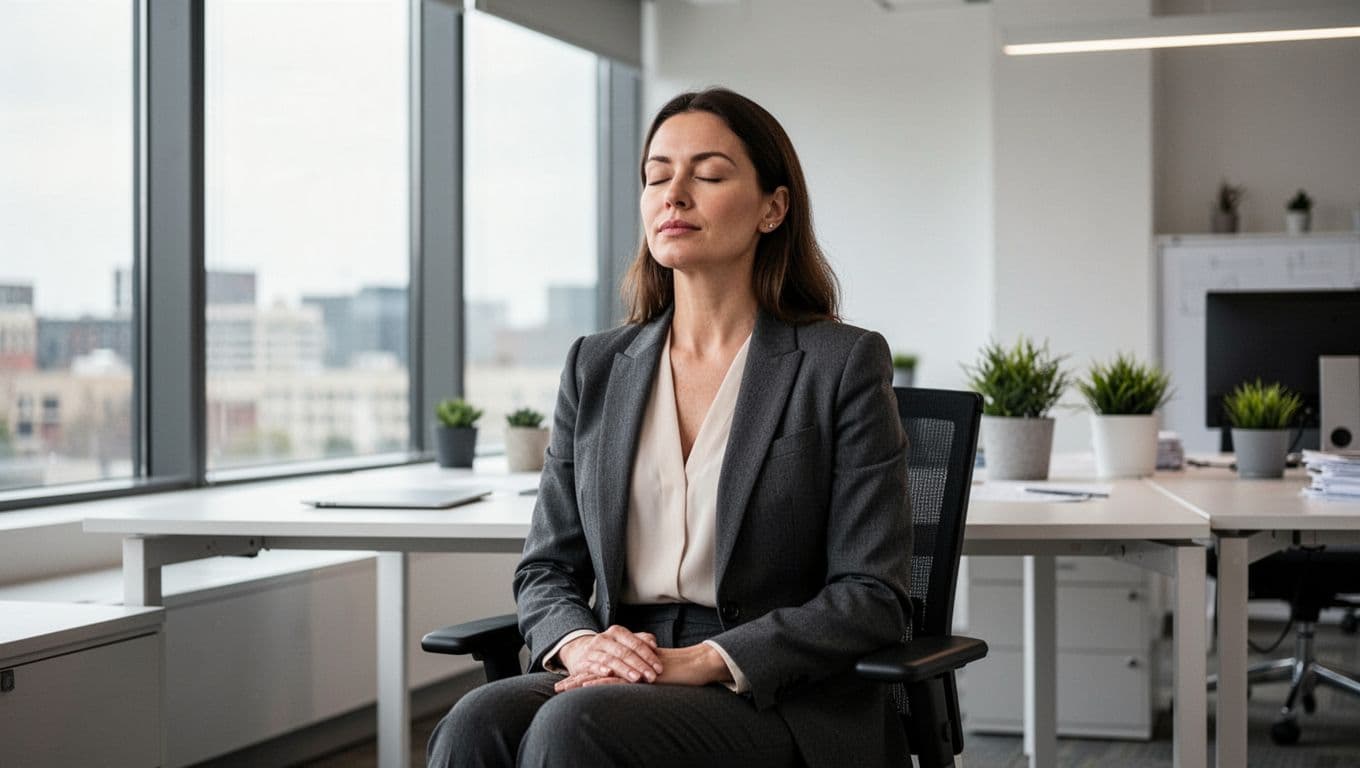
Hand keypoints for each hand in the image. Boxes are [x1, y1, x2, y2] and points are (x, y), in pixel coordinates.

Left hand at [553, 643, 732, 691]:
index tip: (566, 684)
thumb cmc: (676, 673)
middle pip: (596, 670)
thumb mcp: (652, 677)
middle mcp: (627, 663)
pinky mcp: (639, 673)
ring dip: (581, 682)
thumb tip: (630, 684)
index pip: (602, 669)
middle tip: (557, 686)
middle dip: (575, 678)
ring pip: (602, 673)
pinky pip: (617, 679)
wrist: (693, 665)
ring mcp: (632, 667)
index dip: (583, 675)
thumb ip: (639, 677)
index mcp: (627, 664)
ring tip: (564, 688)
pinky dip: (600, 683)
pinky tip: (587, 686)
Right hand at [557, 625, 661, 683]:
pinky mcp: (583, 662)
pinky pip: (592, 665)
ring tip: (636, 678)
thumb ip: (641, 641)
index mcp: (617, 632)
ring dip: (624, 669)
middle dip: (639, 665)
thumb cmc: (610, 649)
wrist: (581, 651)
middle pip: (624, 652)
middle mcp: (604, 639)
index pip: (635, 643)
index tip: (659, 668)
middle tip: (651, 676)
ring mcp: (593, 650)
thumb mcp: (625, 642)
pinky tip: (609, 673)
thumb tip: (654, 645)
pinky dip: (600, 669)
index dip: (648, 656)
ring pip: (610, 659)